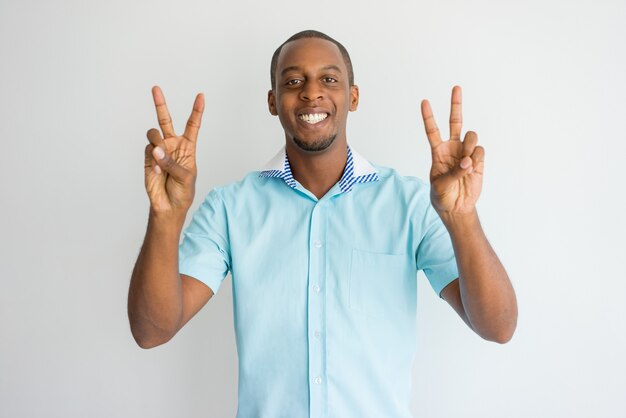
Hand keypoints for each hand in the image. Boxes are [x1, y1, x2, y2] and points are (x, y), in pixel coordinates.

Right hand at [144, 86, 204, 215]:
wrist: (168, 205)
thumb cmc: (183, 191)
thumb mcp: (185, 177)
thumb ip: (172, 162)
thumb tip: (157, 150)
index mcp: (188, 147)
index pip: (193, 125)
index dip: (197, 111)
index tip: (201, 96)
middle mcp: (172, 144)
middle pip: (166, 120)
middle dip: (160, 104)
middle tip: (155, 88)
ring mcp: (159, 150)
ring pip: (154, 134)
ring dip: (157, 143)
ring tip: (161, 158)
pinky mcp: (148, 157)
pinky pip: (148, 149)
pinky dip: (154, 160)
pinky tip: (158, 171)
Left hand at [420, 86, 483, 215]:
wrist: (457, 208)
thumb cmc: (442, 196)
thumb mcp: (440, 186)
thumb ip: (453, 172)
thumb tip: (467, 162)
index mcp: (438, 152)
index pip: (432, 130)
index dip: (428, 116)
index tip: (424, 101)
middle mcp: (452, 148)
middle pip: (455, 121)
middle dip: (456, 104)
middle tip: (456, 87)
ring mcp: (466, 152)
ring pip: (471, 135)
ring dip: (469, 147)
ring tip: (465, 164)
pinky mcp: (478, 160)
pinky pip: (480, 150)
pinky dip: (476, 158)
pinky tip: (472, 168)